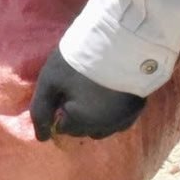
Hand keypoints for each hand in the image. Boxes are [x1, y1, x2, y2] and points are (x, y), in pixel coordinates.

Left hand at [29, 50, 145, 140]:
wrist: (120, 41)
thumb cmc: (79, 62)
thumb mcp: (50, 81)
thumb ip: (41, 111)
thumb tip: (42, 138)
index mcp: (83, 123)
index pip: (64, 128)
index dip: (61, 110)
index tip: (63, 92)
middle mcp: (105, 127)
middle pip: (84, 130)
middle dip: (77, 117)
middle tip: (77, 91)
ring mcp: (124, 120)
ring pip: (104, 128)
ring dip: (95, 118)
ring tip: (93, 95)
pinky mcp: (138, 109)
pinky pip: (121, 120)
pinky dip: (112, 113)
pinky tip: (111, 96)